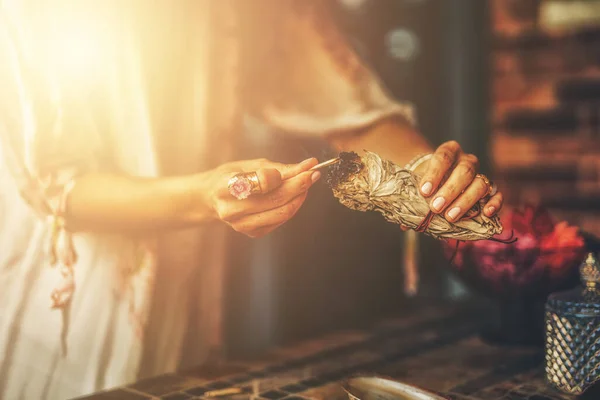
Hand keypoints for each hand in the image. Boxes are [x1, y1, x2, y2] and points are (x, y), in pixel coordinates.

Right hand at [205, 157, 319, 237]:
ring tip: (306, 182)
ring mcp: (241, 225)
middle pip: (276, 199)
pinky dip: (292, 206)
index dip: (286, 175)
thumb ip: (279, 168)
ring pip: (282, 212)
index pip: (261, 182)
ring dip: (299, 196)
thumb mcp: (249, 165)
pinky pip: (281, 220)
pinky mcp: (252, 233)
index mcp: (226, 187)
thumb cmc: (231, 176)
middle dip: (300, 185)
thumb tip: (309, 165)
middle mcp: (232, 209)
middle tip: (314, 173)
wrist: (211, 199)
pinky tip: (294, 195)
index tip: (305, 166)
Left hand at [416, 141, 503, 222]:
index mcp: (449, 152)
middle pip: (464, 171)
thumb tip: (405, 223)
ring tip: (450, 216)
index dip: (434, 173)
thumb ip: (413, 199)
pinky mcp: (491, 189)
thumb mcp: (420, 186)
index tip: (424, 191)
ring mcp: (480, 174)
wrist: (443, 182)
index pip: (444, 156)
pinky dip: (494, 203)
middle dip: (450, 190)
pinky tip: (486, 213)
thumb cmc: (429, 184)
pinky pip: (497, 194)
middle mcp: (467, 161)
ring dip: (465, 201)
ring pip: (480, 183)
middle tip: (435, 207)